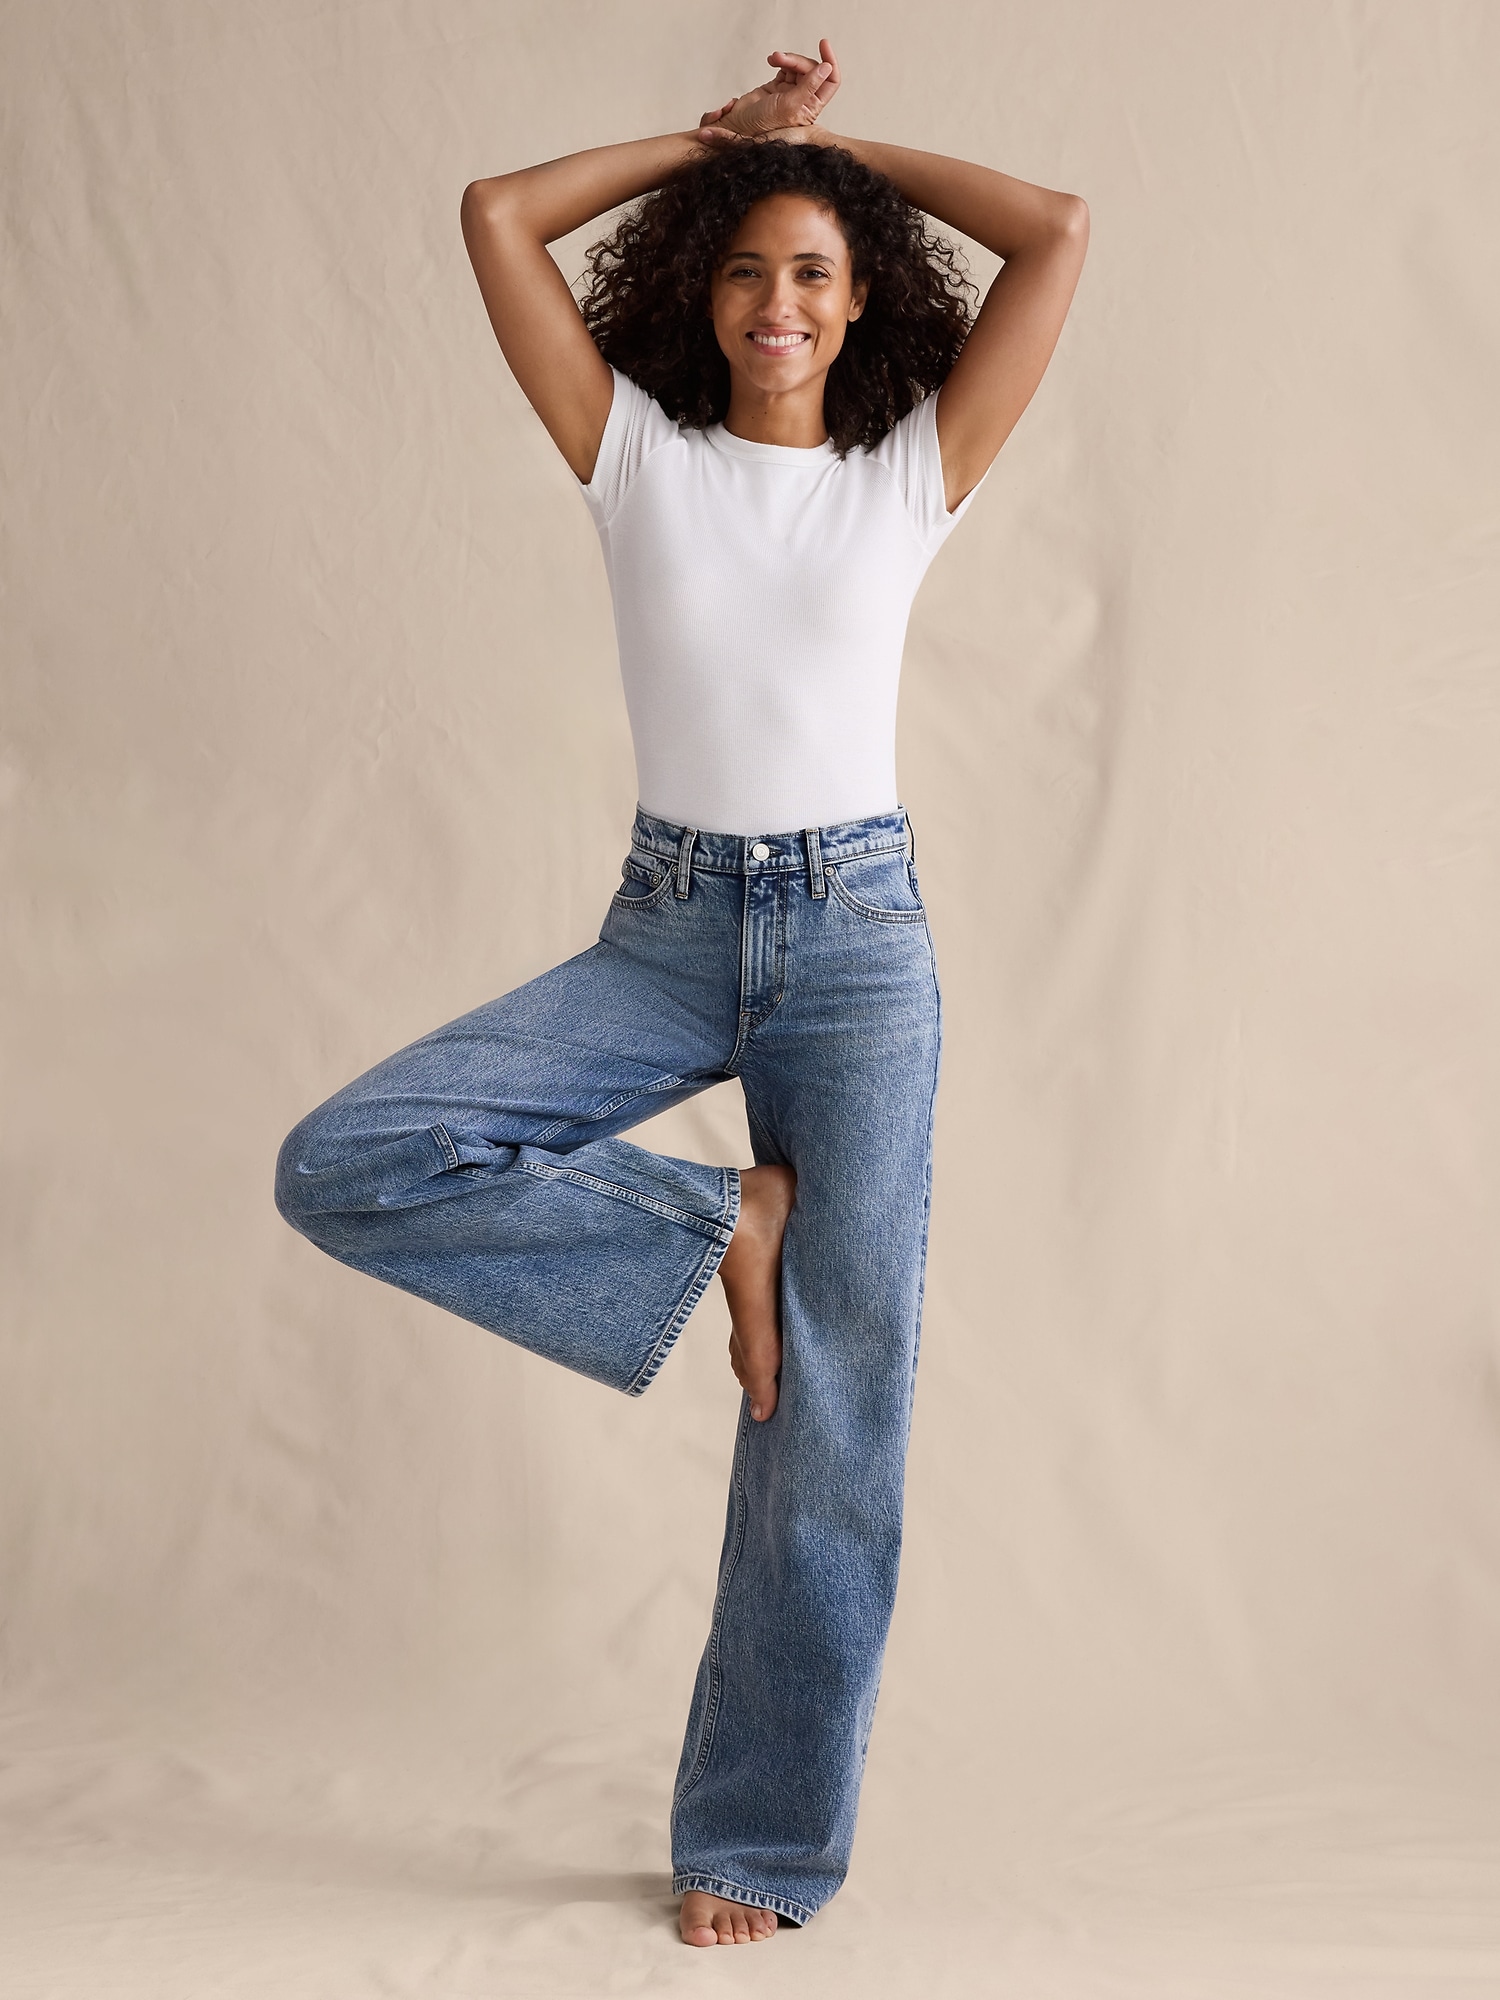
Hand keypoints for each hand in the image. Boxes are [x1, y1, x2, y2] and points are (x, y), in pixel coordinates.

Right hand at [694, 38, 839, 145]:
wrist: (738, 126)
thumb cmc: (762, 125)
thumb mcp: (789, 105)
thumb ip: (809, 86)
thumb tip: (827, 67)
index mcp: (812, 107)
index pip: (830, 81)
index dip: (830, 62)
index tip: (822, 43)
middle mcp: (804, 99)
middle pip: (812, 69)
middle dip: (798, 60)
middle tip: (781, 58)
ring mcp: (791, 92)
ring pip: (798, 66)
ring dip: (787, 58)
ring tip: (773, 58)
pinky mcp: (778, 86)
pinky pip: (786, 66)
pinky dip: (780, 60)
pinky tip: (771, 61)